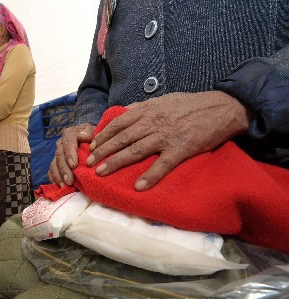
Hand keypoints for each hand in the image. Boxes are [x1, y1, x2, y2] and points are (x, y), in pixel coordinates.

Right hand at [48, 123, 94, 186]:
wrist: (92, 142)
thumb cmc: (95, 138)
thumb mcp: (95, 133)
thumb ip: (90, 133)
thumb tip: (83, 136)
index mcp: (71, 134)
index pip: (68, 142)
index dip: (69, 154)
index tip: (74, 165)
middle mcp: (62, 143)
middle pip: (60, 155)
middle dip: (64, 169)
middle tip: (69, 180)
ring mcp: (58, 153)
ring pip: (54, 164)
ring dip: (58, 175)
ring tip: (64, 185)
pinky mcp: (56, 162)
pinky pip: (52, 170)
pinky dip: (54, 178)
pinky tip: (59, 185)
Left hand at [86, 91, 249, 190]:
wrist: (221, 108)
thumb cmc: (191, 104)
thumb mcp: (163, 100)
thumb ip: (143, 106)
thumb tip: (125, 111)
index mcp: (148, 110)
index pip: (118, 123)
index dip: (103, 135)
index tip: (92, 146)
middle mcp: (153, 123)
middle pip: (122, 138)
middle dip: (102, 151)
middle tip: (89, 164)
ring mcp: (166, 136)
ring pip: (135, 151)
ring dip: (116, 162)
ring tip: (101, 173)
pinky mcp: (181, 149)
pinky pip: (162, 164)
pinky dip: (150, 176)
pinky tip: (138, 187)